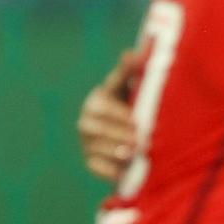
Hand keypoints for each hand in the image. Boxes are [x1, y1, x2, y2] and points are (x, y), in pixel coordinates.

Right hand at [77, 49, 141, 181]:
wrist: (124, 131)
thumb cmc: (126, 102)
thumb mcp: (127, 86)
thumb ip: (129, 70)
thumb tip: (132, 53)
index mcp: (95, 101)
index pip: (102, 107)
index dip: (117, 115)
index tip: (135, 120)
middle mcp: (86, 121)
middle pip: (96, 129)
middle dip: (117, 135)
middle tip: (137, 140)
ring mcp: (86, 142)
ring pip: (95, 148)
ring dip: (113, 152)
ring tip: (131, 154)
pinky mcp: (90, 161)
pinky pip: (95, 167)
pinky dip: (108, 170)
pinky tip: (123, 171)